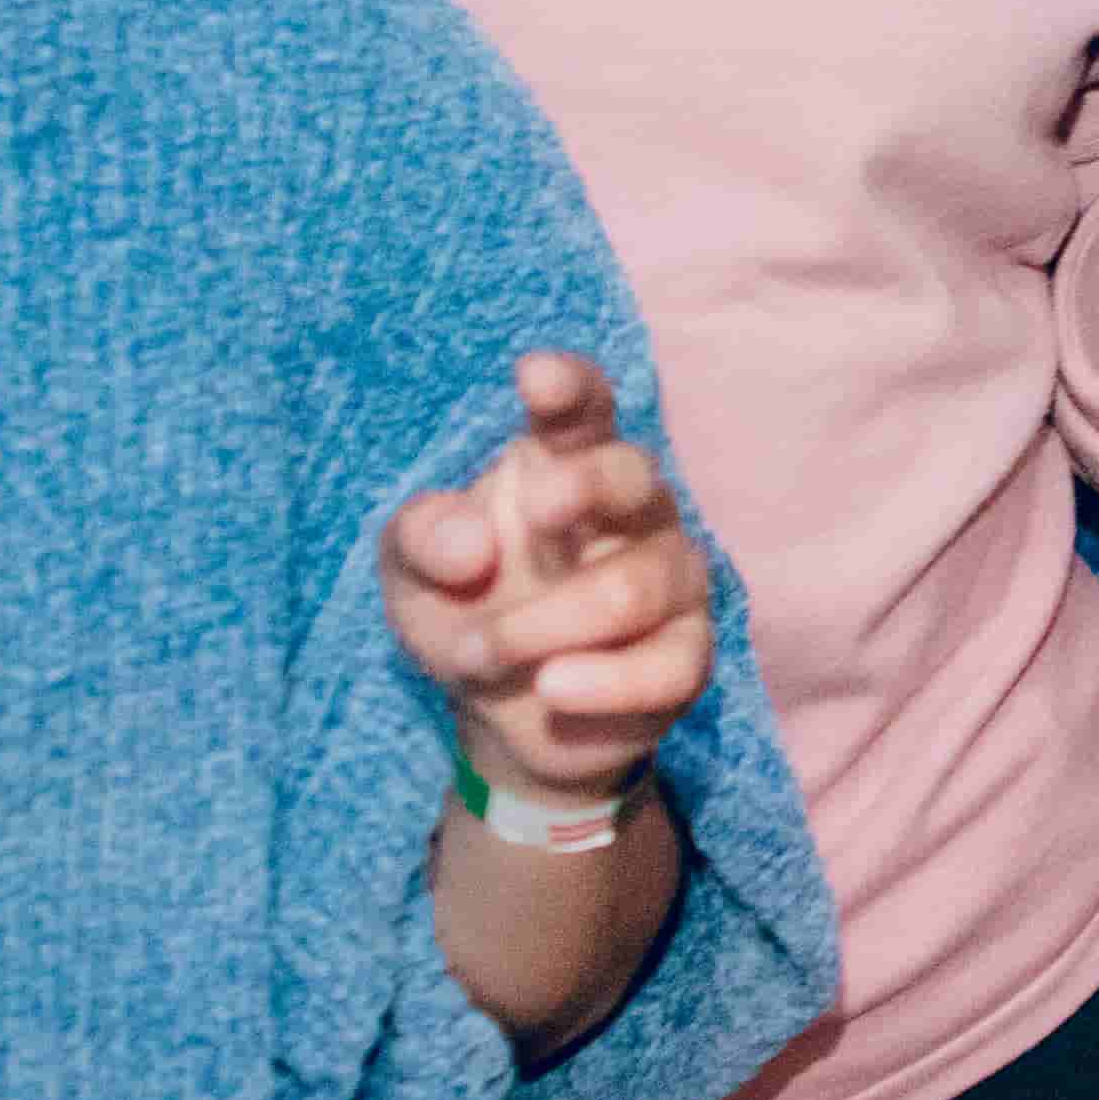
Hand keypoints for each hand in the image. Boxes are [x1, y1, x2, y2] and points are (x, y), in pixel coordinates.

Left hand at [378, 354, 713, 810]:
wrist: (501, 722)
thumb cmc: (465, 614)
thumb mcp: (410, 575)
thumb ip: (422, 538)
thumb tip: (470, 544)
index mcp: (562, 466)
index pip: (583, 409)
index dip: (570, 387)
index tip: (534, 377)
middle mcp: (631, 510)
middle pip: (635, 474)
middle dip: (586, 487)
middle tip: (536, 511)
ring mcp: (670, 578)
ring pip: (634, 586)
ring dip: (544, 626)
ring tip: (477, 655)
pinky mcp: (688, 652)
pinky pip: (666, 664)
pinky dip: (602, 682)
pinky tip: (552, 688)